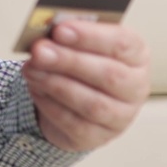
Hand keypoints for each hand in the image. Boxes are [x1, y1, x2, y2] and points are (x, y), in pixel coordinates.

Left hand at [21, 20, 150, 151]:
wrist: (76, 100)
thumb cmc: (81, 62)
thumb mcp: (78, 43)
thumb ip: (68, 35)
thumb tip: (46, 33)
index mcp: (136, 55)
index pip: (123, 43)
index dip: (90, 36)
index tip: (60, 29)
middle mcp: (135, 87)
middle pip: (108, 74)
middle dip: (69, 61)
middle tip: (39, 50)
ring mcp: (121, 116)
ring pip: (92, 104)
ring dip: (56, 84)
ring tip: (31, 69)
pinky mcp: (98, 136)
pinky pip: (74, 123)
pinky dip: (50, 104)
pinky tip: (35, 88)